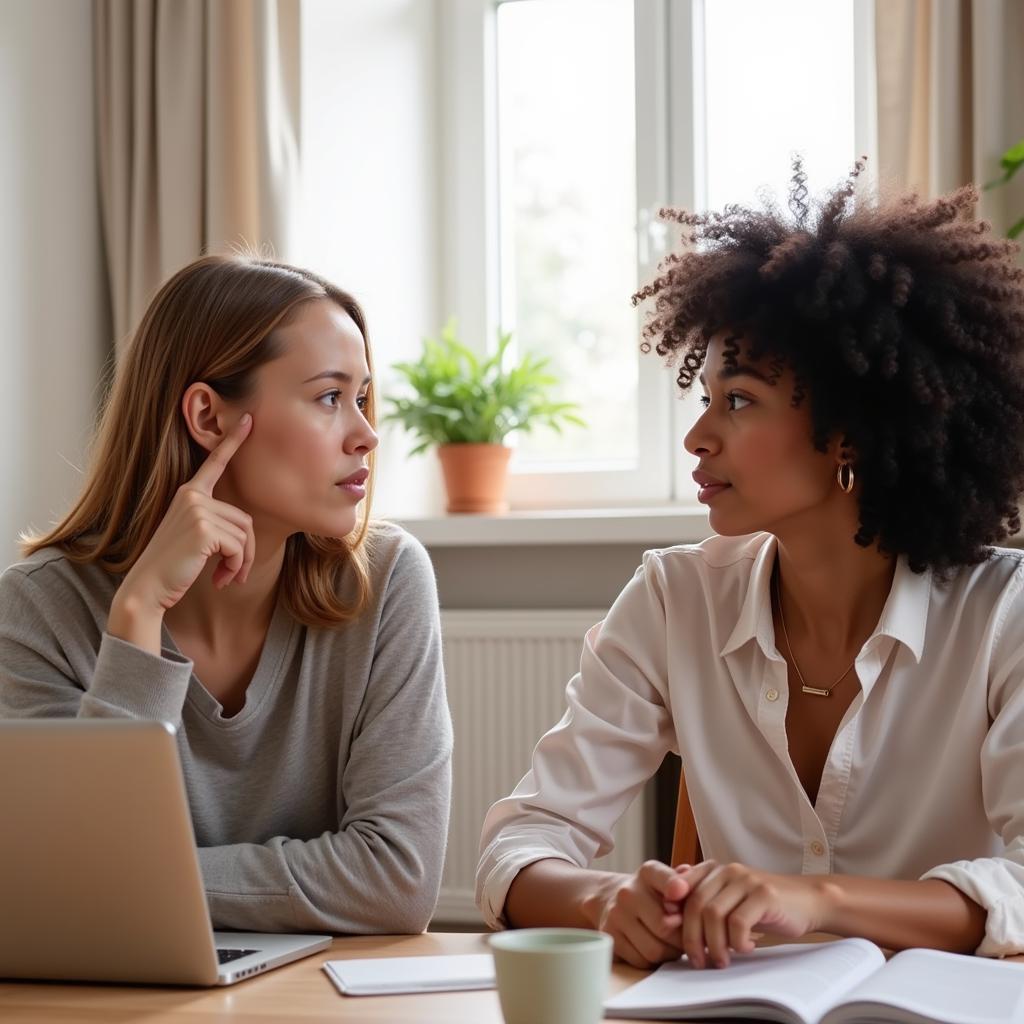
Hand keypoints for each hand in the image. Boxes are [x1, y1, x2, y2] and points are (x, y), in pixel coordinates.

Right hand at [116, 414, 255, 615]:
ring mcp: (197, 509)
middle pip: (244, 520)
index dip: (233, 441)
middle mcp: (192, 496)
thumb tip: (245, 529)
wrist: (147, 588)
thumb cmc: (173, 566)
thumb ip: (214, 522)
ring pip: (244, 535)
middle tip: (233, 574)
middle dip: (245, 551)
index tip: (249, 420)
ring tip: (225, 577)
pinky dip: (235, 567)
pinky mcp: (203, 528)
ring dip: (240, 562)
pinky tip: (220, 580)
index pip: (215, 464)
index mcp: (189, 494)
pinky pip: (238, 547)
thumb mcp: (193, 536)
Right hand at [589, 860, 691, 968]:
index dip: (676, 887)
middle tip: (689, 938)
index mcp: (647, 872)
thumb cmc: (651, 894)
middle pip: (665, 926)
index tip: (683, 893)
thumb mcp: (668, 881)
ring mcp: (616, 916)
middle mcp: (628, 891)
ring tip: (673, 945)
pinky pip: (642, 961)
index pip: (664, 878)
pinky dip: (654, 961)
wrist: (612, 900)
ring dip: (670, 953)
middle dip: (682, 938)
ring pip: (654, 949)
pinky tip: (657, 949)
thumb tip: (689, 873)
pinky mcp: (610, 938)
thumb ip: (685, 879)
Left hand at [673, 861, 829, 968]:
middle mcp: (727, 870)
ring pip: (714, 914)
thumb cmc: (763, 907)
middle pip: (696, 904)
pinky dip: (737, 942)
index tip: (671, 934)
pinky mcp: (764, 894)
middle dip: (692, 937)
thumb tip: (670, 914)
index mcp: (714, 870)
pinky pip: (739, 922)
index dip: (673, 911)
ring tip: (722, 960)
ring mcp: (746, 880)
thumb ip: (704, 903)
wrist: (807, 901)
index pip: (681, 887)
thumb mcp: (730, 902)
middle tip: (698, 960)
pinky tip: (745, 949)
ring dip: (715, 944)